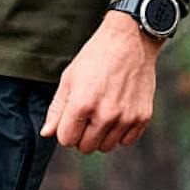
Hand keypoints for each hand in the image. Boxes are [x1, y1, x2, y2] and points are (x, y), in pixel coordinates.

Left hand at [41, 10, 159, 152]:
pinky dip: (120, 132)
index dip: (66, 130)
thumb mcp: (69, 78)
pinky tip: (118, 113)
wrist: (129, 41)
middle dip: (82, 135)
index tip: (71, 118)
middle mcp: (105, 115)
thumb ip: (57, 109)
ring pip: (106, 147)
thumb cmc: (95, 58)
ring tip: (103, 112)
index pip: (66, 139)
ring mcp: (125, 118)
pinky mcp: (142, 117)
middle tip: (87, 116)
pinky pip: (126, 141)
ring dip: (101, 135)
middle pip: (86, 147)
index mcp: (81, 104)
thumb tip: (47, 133)